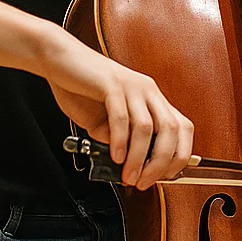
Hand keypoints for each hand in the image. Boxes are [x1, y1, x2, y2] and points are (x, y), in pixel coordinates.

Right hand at [42, 30, 192, 190]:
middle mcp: (147, 90)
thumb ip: (119, 139)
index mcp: (151, 98)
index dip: (180, 154)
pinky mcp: (111, 84)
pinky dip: (120, 141)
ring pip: (147, 127)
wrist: (59, 59)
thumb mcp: (106, 120)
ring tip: (128, 176)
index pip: (182, 127)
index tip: (166, 176)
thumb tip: (129, 164)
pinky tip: (115, 156)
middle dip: (161, 162)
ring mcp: (131, 85)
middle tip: (144, 181)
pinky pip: (122, 117)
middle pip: (171, 130)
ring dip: (139, 158)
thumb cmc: (82, 88)